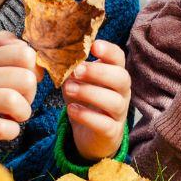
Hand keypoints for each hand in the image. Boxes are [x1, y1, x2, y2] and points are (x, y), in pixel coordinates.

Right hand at [0, 32, 36, 159]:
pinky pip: (3, 128)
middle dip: (30, 95)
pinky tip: (4, 130)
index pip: (24, 52)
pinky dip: (12, 132)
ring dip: (23, 113)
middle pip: (26, 78)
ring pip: (14, 101)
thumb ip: (6, 50)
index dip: (33, 71)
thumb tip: (33, 54)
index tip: (23, 84)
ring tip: (14, 117)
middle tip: (18, 104)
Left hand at [62, 40, 129, 160]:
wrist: (89, 135)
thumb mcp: (76, 82)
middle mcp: (122, 92)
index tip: (93, 46)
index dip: (109, 50)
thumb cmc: (83, 101)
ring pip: (114, 101)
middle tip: (76, 70)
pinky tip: (71, 110)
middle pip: (121, 78)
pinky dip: (87, 116)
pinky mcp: (112, 131)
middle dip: (98, 72)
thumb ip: (70, 69)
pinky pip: (105, 123)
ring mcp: (119, 113)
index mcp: (115, 74)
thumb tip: (57, 56)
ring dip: (90, 93)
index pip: (119, 58)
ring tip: (68, 89)